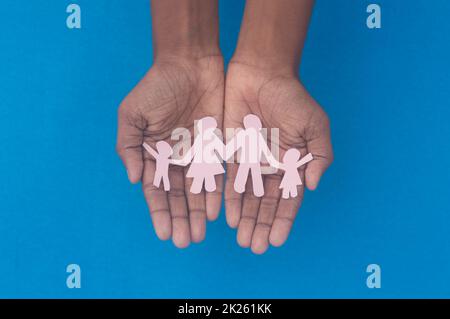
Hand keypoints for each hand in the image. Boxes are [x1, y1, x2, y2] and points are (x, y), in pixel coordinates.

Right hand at [116, 55, 223, 246]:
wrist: (189, 64)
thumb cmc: (156, 87)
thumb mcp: (133, 114)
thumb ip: (129, 147)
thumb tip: (134, 179)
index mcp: (152, 155)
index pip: (155, 191)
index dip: (159, 213)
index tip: (164, 234)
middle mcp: (174, 160)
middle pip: (178, 197)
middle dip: (180, 219)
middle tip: (184, 241)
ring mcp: (196, 155)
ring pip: (198, 192)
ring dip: (198, 214)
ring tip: (199, 235)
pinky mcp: (217, 147)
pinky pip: (217, 176)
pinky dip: (216, 194)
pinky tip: (217, 213)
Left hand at [224, 61, 332, 253]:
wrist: (261, 73)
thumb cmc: (292, 98)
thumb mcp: (315, 125)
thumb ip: (318, 155)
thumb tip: (310, 186)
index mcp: (292, 164)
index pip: (288, 199)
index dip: (283, 220)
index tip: (277, 240)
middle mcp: (271, 167)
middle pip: (266, 204)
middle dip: (261, 225)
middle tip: (256, 247)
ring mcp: (251, 161)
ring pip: (247, 198)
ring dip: (245, 219)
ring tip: (243, 240)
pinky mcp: (231, 153)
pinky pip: (229, 181)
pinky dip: (229, 199)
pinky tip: (227, 217)